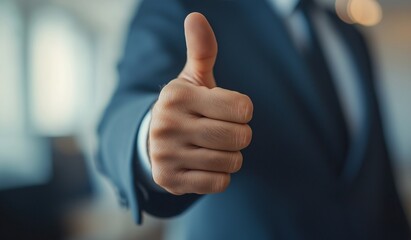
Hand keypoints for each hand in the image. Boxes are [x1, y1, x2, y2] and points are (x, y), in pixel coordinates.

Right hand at [149, 13, 252, 194]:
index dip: (243, 112)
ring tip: (212, 148)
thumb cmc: (186, 107)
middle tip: (223, 131)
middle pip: (239, 137)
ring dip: (230, 156)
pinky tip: (204, 165)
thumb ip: (201, 50)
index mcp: (177, 95)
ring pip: (231, 162)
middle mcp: (167, 124)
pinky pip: (218, 183)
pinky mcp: (169, 179)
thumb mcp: (192, 78)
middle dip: (239, 136)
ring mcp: (166, 154)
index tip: (230, 111)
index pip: (242, 108)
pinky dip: (220, 175)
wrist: (154, 141)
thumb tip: (195, 16)